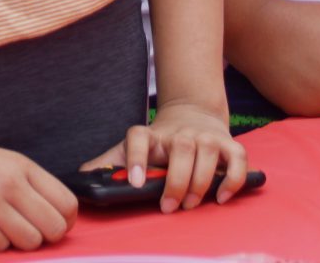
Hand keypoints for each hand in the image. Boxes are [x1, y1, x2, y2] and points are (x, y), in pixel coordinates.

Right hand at [0, 126, 79, 251]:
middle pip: (54, 228)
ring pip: (29, 241)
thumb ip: (26, 186)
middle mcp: (10, 181)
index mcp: (22, 165)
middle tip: (22, 232)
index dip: (62, 223)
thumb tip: (51, 220)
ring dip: (15, 243)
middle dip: (43, 238)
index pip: (67, 204)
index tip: (47, 226)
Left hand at [82, 100, 250, 212]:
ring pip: (207, 150)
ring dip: (201, 180)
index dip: (136, 159)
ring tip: (191, 203)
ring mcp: (205, 135)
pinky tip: (221, 197)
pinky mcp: (228, 142)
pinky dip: (233, 178)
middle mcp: (178, 132)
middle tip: (169, 207)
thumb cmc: (159, 142)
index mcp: (151, 134)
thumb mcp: (131, 149)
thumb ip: (108, 164)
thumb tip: (82, 178)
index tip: (137, 183)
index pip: (138, 138)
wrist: (193, 113)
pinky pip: (237, 157)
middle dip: (176, 181)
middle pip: (179, 147)